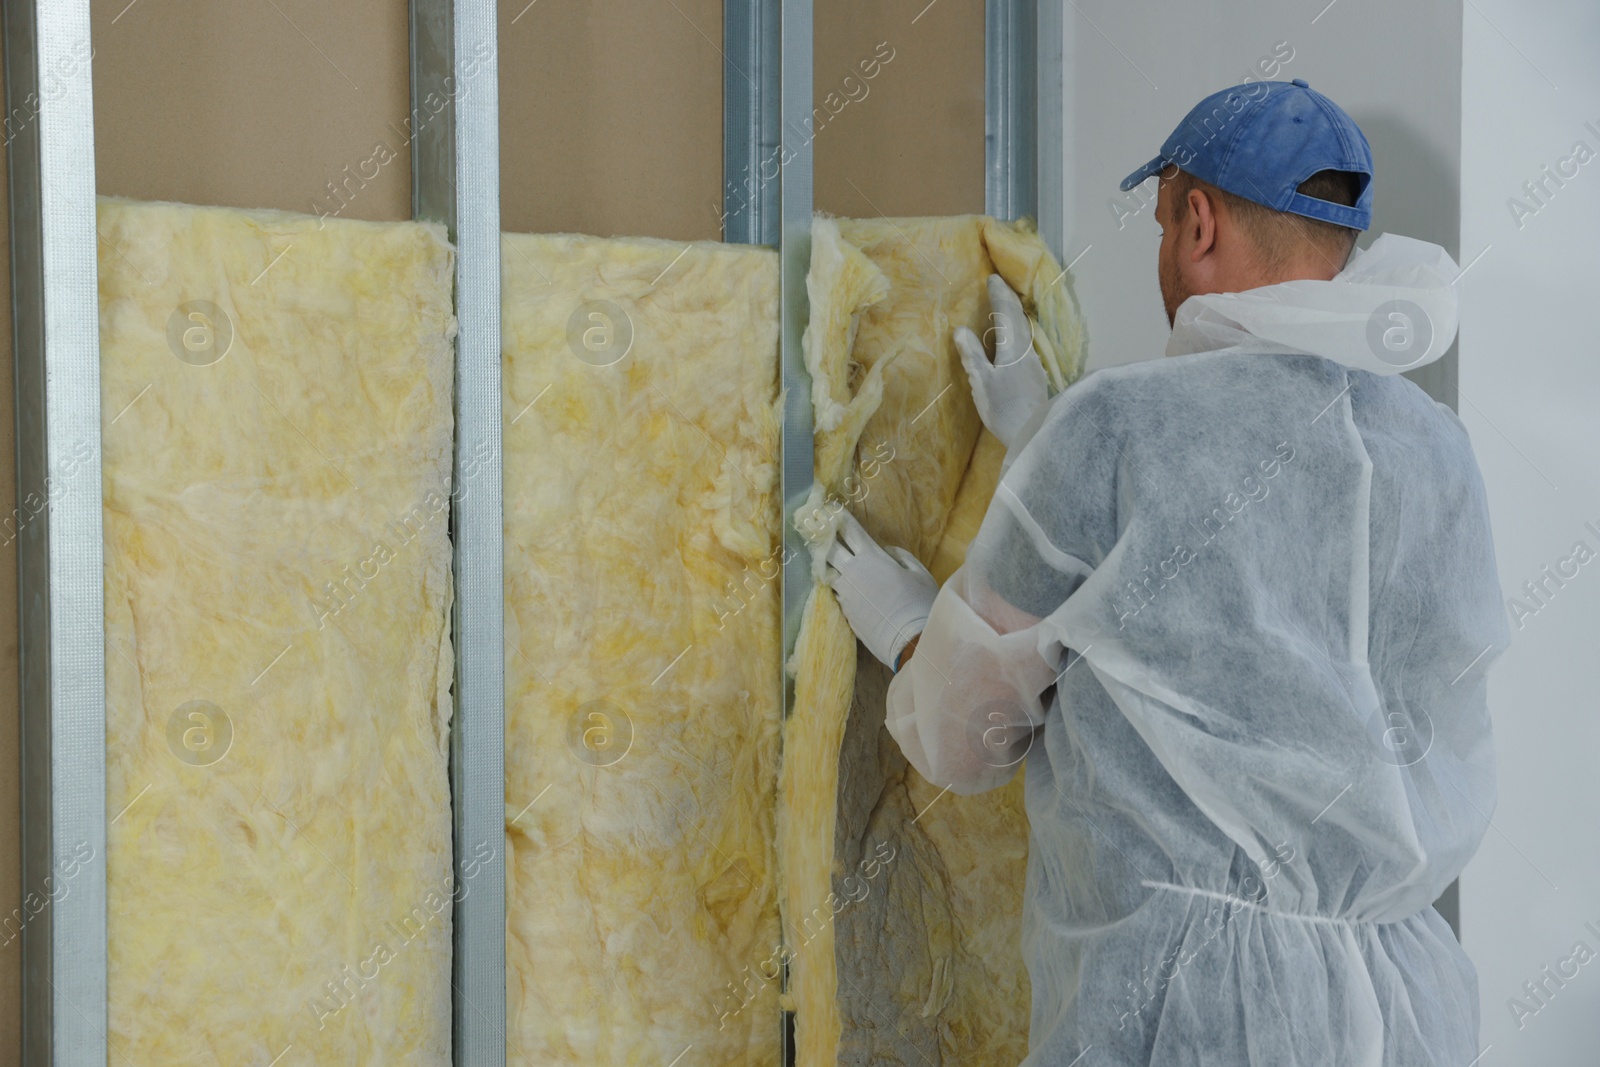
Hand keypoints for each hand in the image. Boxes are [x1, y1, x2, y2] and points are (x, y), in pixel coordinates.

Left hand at [820, 511, 938, 668]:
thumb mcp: (918, 573)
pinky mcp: (845, 612)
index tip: (831, 509)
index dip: (839, 518)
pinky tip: (844, 588)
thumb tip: (886, 551)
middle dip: (823, 538)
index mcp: (872, 557)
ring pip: (829, 573)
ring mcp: (846, 594)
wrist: (910, 641)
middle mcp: (853, 572)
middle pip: (829, 549)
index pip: (850, 531)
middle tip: (817, 530)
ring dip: (829, 565)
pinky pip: (838, 593)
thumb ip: (900, 556)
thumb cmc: (920, 603)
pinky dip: (839, 587)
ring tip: (828, 559)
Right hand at [955, 274, 1048, 449]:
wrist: (1034, 433)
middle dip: (1008, 301)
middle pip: (1019, 320)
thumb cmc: (1004, 408)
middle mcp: (1027, 352)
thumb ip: (972, 355)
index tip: (993, 279)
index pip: (1006, 314)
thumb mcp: (982, 382)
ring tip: (1006, 310)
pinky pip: (1025, 345)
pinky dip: (1017, 333)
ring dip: (1014, 317)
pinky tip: (1013, 342)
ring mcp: (1034, 365)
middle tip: (1000, 287)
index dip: (999, 296)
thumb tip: (961, 330)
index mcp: (1013, 349)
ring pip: (1024, 332)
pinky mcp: (1035, 377)